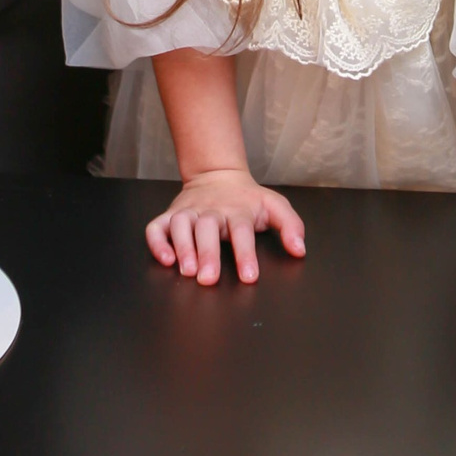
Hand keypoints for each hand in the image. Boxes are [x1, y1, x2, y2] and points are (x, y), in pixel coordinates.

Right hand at [145, 166, 305, 285]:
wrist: (218, 175)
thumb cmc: (247, 199)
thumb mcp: (274, 206)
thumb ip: (291, 225)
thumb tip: (299, 249)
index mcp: (237, 211)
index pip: (242, 230)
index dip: (245, 254)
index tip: (249, 276)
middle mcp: (211, 211)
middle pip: (207, 228)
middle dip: (207, 254)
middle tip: (209, 279)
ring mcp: (188, 212)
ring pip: (180, 226)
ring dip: (182, 248)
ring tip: (187, 271)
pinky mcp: (170, 216)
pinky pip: (156, 227)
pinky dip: (157, 242)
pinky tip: (165, 259)